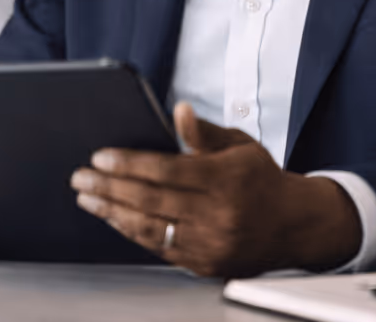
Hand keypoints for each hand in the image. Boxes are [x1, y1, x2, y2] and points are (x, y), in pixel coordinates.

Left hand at [70, 102, 361, 277]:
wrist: (295, 226)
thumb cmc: (262, 178)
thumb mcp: (239, 145)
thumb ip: (204, 132)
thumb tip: (179, 111)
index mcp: (225, 179)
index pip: (166, 170)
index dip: (129, 164)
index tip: (100, 157)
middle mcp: (218, 215)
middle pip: (151, 201)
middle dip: (109, 188)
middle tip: (80, 178)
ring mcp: (211, 244)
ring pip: (151, 228)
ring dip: (113, 213)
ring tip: (88, 200)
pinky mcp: (205, 264)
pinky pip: (161, 248)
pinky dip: (134, 233)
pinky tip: (116, 219)